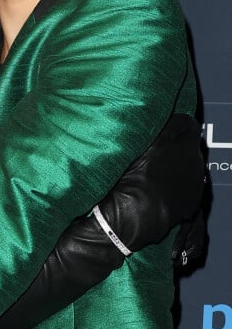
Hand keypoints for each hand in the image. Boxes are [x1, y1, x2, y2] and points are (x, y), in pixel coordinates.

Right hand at [96, 114, 205, 258]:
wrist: (134, 211)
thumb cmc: (132, 174)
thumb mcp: (137, 140)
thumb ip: (152, 125)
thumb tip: (157, 117)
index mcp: (184, 141)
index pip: (186, 122)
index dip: (172, 124)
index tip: (160, 129)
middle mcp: (195, 158)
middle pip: (188, 144)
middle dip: (175, 146)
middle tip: (154, 152)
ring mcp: (195, 180)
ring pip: (189, 165)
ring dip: (177, 166)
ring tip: (155, 173)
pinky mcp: (193, 198)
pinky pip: (188, 186)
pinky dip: (178, 185)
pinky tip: (161, 188)